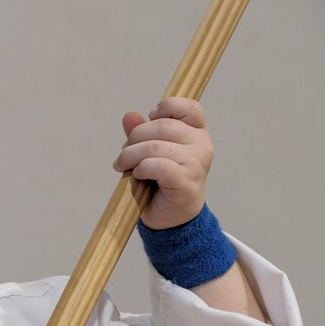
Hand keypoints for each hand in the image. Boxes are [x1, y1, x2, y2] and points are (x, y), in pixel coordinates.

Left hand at [112, 97, 213, 229]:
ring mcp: (197, 162)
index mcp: (196, 132)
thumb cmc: (161, 183)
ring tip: (123, 166)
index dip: (166, 108)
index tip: (149, 119)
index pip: (189, 108)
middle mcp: (201, 144)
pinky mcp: (186, 180)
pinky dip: (141, 169)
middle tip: (123, 155)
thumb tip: (129, 116)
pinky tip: (137, 175)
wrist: (172, 217)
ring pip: (154, 146)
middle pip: (162, 126)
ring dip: (130, 156)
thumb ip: (142, 134)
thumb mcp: (150, 153)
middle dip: (134, 138)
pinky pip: (157, 166)